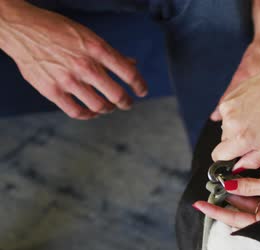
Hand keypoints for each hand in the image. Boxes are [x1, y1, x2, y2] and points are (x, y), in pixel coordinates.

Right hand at [0, 1, 147, 119]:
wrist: (22, 29)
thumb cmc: (58, 31)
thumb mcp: (88, 36)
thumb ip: (110, 53)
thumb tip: (132, 64)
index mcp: (96, 49)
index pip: (128, 72)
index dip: (139, 85)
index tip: (142, 91)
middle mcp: (84, 65)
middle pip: (116, 94)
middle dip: (126, 102)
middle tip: (127, 103)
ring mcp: (67, 80)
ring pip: (99, 106)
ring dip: (108, 109)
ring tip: (108, 107)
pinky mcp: (51, 91)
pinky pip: (76, 112)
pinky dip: (88, 115)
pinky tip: (91, 112)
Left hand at [193, 165, 259, 227]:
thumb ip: (247, 187)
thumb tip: (227, 187)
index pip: (233, 219)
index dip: (214, 212)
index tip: (199, 204)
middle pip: (242, 208)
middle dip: (231, 193)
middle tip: (216, 181)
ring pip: (253, 198)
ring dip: (248, 184)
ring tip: (245, 171)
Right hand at [211, 49, 259, 169]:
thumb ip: (253, 160)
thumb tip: (238, 168)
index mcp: (242, 139)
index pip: (218, 157)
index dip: (227, 158)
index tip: (237, 154)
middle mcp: (230, 125)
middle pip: (224, 143)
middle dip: (237, 141)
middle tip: (256, 132)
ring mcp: (227, 111)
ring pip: (226, 128)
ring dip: (238, 127)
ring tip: (257, 118)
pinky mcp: (227, 100)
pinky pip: (228, 115)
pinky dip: (237, 115)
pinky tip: (252, 109)